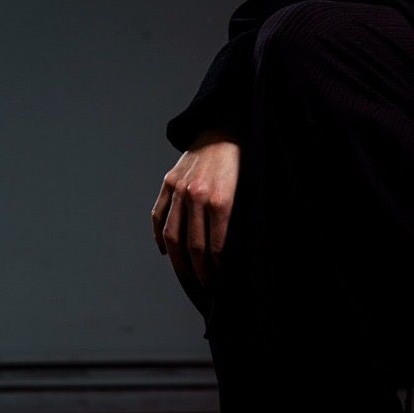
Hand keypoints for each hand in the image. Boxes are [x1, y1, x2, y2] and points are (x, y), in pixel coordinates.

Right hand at [151, 131, 240, 313]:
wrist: (227, 122)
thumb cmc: (248, 158)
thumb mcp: (255, 187)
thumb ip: (246, 218)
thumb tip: (243, 253)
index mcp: (221, 199)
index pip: (217, 248)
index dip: (219, 271)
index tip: (224, 284)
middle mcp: (196, 195)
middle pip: (194, 248)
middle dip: (201, 274)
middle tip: (208, 289)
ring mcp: (179, 188)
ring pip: (172, 236)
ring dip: (179, 263)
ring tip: (188, 278)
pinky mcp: (169, 181)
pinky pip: (158, 215)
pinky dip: (159, 237)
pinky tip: (167, 252)